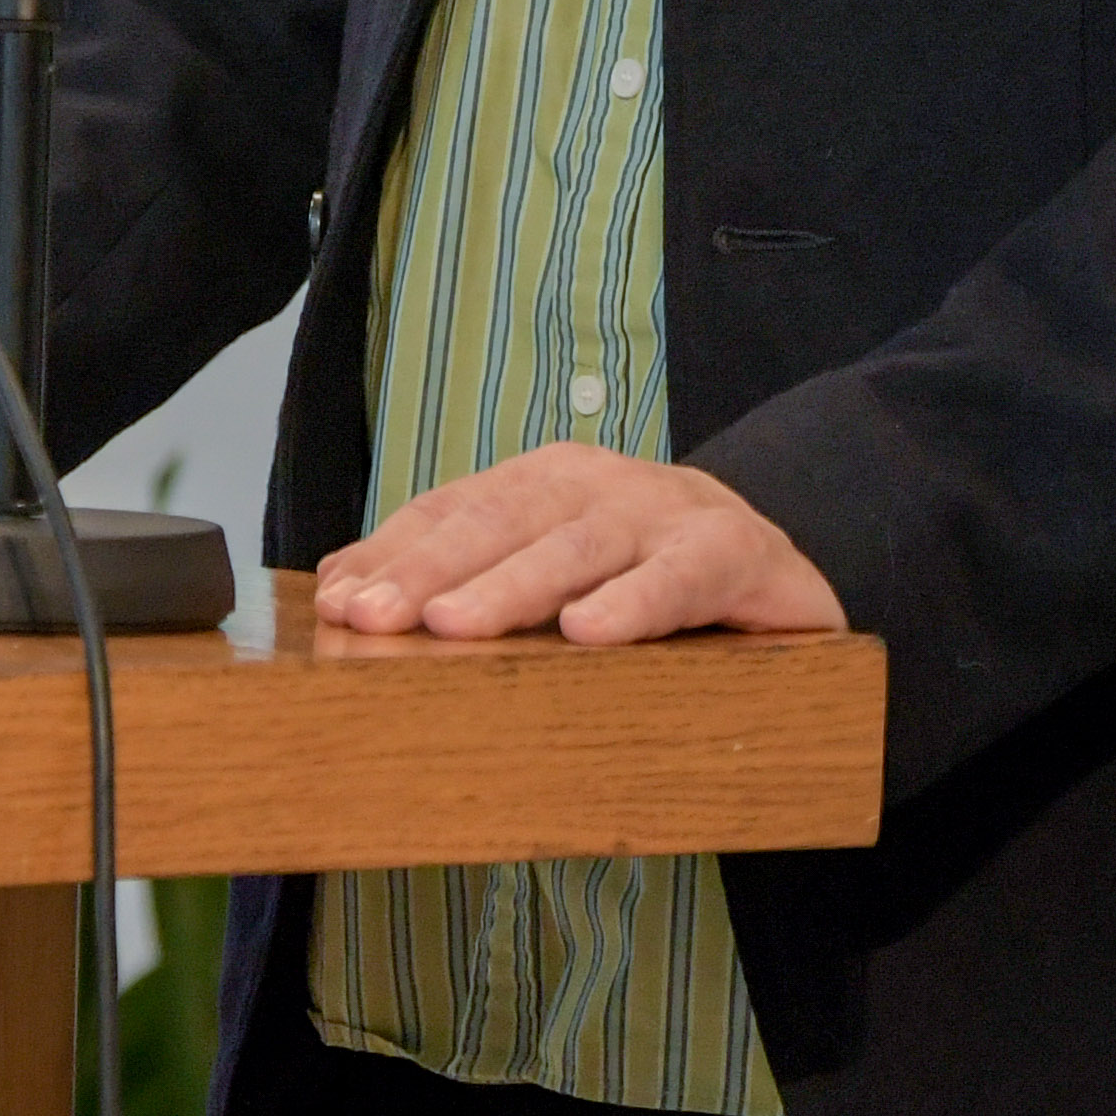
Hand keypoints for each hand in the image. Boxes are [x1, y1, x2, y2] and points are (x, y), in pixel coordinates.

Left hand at [307, 449, 843, 646]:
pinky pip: (677, 579)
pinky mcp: (735, 553)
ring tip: (454, 625)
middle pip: (501, 522)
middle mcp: (597, 485)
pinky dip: (633, 603)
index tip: (337, 602)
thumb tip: (336, 590)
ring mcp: (666, 512)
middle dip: (429, 570)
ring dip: (512, 586)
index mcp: (544, 483)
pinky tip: (590, 633)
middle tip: (371, 616)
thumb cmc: (643, 576)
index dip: (393, 554)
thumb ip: (455, 576)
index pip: (454, 512)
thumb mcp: (546, 574)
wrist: (779, 567)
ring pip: (578, 547)